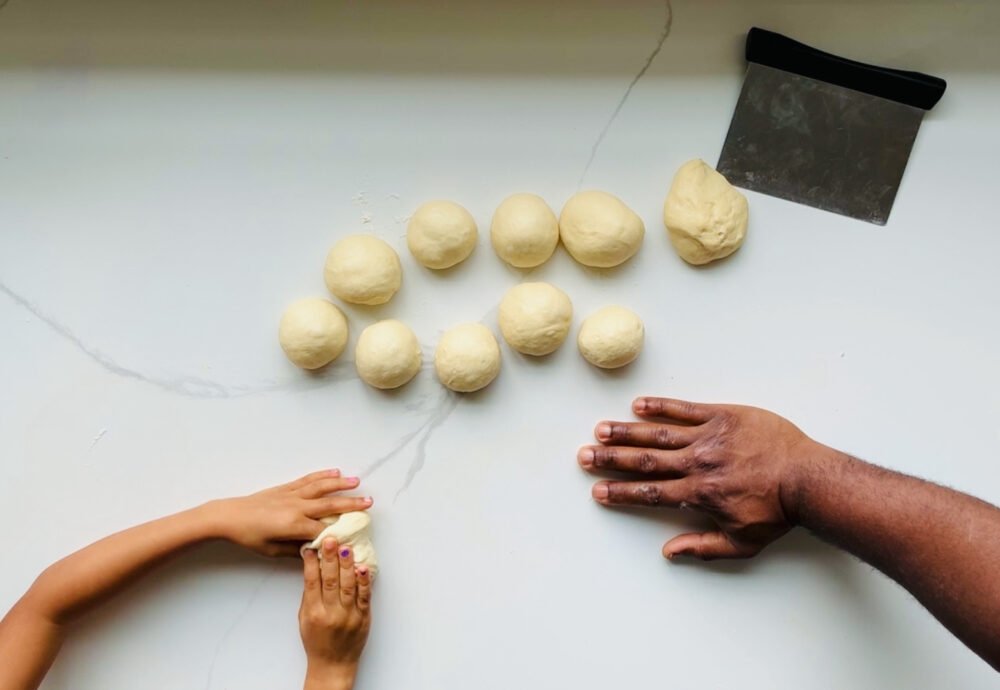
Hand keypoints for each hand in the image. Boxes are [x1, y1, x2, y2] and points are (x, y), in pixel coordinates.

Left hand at [207, 471, 372, 556]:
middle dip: (351, 505)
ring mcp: (292, 495)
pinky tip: (335, 472)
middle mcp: (297, 507)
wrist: (229, 516)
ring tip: (358, 482)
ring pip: (322, 487)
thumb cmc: (249, 536)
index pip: (323, 530)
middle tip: (369, 503)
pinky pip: (308, 480)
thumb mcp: (272, 550)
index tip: (354, 536)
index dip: (339, 534)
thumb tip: (315, 552)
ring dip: (341, 484)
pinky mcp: (287, 488)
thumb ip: (296, 551)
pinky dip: (323, 475)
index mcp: (294, 525)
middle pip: (329, 505)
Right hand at [300, 539, 371, 689]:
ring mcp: (348, 615)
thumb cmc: (317, 641)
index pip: (311, 582)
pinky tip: (362, 568)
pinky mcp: (363, 617)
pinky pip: (364, 596)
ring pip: (348, 585)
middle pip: (330, 580)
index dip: (311, 563)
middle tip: (330, 540)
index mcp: (313, 613)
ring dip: (347, 565)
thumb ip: (309, 595)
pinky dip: (364, 581)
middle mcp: (330, 613)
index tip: (311, 548)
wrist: (332, 664)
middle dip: (330, 558)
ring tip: (346, 548)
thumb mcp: (304, 619)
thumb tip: (312, 568)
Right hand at [578, 396, 822, 559]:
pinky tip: (638, 404)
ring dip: (627, 432)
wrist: (809, 479)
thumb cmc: (778, 512)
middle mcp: (697, 464)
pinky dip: (661, 406)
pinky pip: (686, 408)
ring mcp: (709, 437)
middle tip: (585, 455)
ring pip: (658, 433)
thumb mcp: (742, 542)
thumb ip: (703, 547)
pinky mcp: (724, 416)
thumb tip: (668, 552)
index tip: (598, 490)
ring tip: (601, 429)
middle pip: (645, 461)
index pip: (650, 493)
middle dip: (611, 460)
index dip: (620, 492)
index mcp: (699, 494)